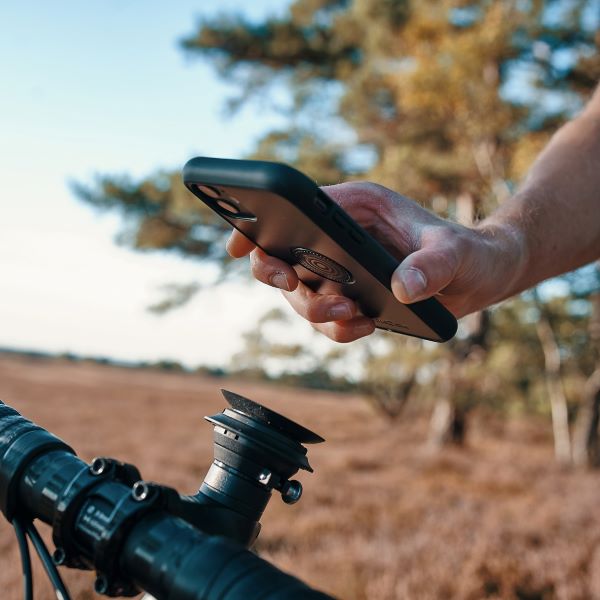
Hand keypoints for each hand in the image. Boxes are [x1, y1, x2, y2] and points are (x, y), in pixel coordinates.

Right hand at [226, 182, 524, 342]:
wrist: (482, 276)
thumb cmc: (470, 251)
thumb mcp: (457, 253)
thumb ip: (433, 265)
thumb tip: (403, 287)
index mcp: (356, 207)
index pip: (296, 209)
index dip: (260, 227)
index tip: (240, 246)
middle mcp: (340, 236)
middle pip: (286, 258)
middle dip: (287, 282)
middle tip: (313, 295)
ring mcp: (343, 268)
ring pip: (303, 293)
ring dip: (316, 311)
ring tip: (354, 316)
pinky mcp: (351, 295)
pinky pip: (327, 318)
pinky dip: (337, 329)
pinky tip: (364, 326)